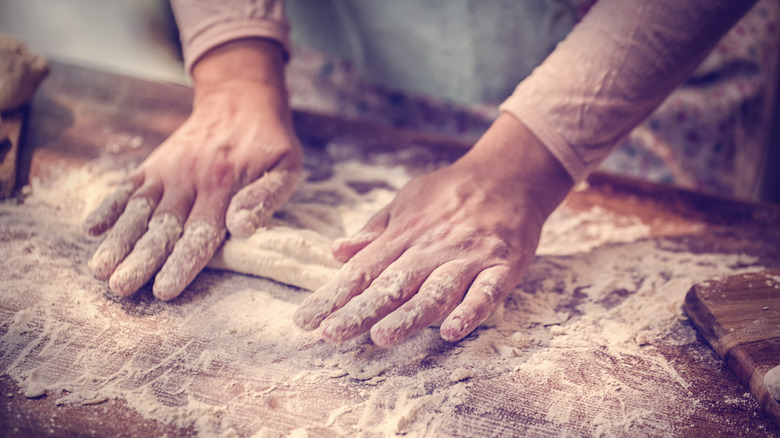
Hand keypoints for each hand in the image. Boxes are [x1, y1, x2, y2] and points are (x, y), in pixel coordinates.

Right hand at [84, 39, 301, 299]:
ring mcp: (167, 172)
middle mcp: (189, 181)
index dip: (181, 263)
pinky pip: (127, 186)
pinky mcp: (154, 165)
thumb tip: (241, 226)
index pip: (200, 233)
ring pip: (139, 210)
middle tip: (121, 288)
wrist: (241, 99)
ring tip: (100, 270)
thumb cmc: (268, 144)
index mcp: (223, 187)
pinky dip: (108, 206)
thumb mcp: (285, 166)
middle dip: (141, 259)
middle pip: (163, 227)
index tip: (164, 289)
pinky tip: (91, 229)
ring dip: (119, 240)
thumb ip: (265, 197)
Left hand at [294, 113, 572, 345]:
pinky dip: (471, 312)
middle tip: (331, 335)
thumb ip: (375, 230)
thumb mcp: (407, 200)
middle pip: (393, 285)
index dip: (334, 296)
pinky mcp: (503, 266)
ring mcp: (469, 257)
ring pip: (436, 291)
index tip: (306, 320)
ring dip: (409, 315)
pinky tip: (452, 331)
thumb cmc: (451, 191)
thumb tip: (336, 252)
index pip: (363, 270)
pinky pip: (487, 292)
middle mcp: (432, 247)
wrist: (510, 173)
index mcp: (405, 234)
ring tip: (382, 337)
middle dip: (360, 311)